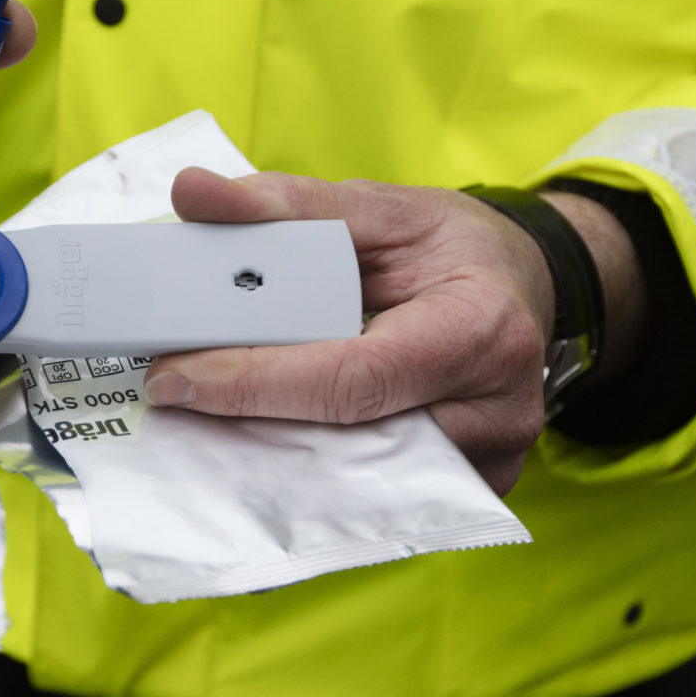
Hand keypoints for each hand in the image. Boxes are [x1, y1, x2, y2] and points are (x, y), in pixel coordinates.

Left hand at [142, 169, 645, 493]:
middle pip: (346, 442)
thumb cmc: (454, 251)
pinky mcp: (468, 497)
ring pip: (353, 487)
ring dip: (268, 461)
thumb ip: (289, 204)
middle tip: (169, 403)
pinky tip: (257, 449)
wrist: (525, 291)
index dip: (257, 383)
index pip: (353, 376)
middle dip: (247, 426)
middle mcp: (495, 410)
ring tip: (199, 427)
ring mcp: (487, 466)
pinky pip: (372, 502)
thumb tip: (194, 194)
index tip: (174, 378)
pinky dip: (308, 478)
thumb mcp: (383, 209)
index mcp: (478, 327)